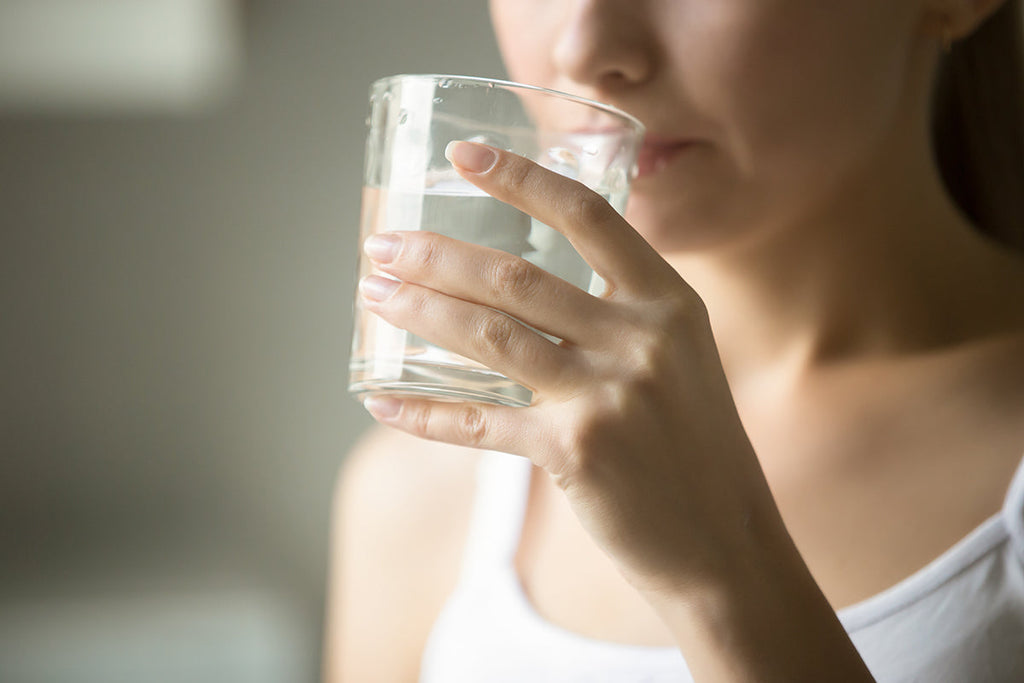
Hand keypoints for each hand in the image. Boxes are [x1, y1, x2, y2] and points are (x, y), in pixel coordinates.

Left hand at [358, 140, 777, 593]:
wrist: (725, 540)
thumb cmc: (692, 442)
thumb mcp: (680, 356)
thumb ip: (620, 312)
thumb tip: (525, 284)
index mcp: (669, 301)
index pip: (587, 215)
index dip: (520, 177)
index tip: (463, 155)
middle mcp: (642, 338)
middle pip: (517, 277)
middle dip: (437, 254)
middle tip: (383, 245)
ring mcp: (608, 395)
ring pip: (491, 336)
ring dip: (421, 311)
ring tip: (374, 295)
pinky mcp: (575, 452)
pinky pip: (480, 423)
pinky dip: (425, 412)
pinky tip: (381, 400)